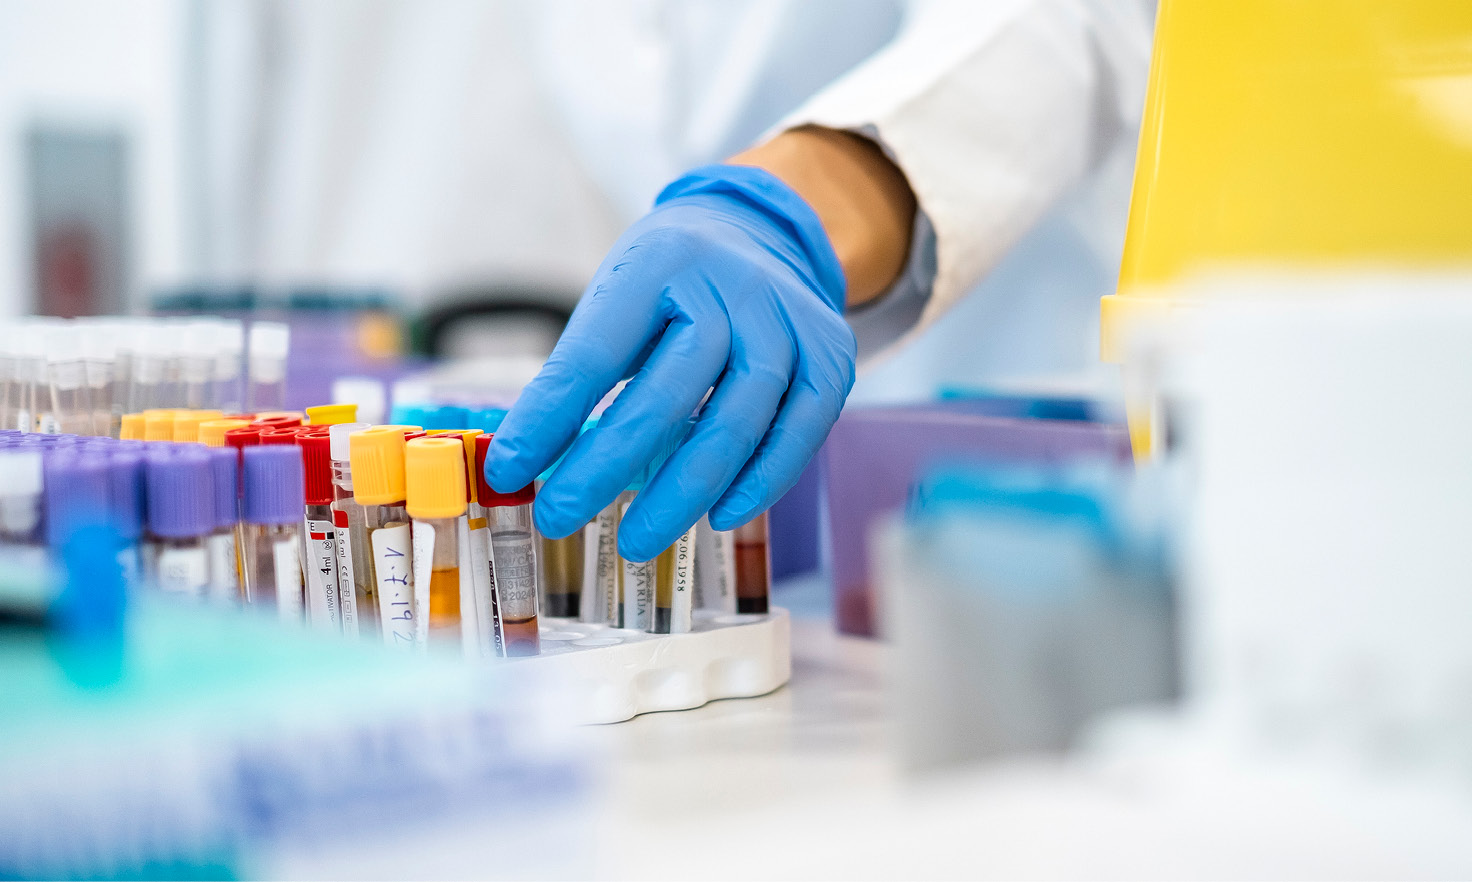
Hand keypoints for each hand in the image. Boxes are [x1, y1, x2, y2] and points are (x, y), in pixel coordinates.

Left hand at [486, 163, 854, 559]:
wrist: (758, 235)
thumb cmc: (669, 286)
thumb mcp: (617, 302)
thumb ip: (581, 375)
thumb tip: (525, 463)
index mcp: (658, 262)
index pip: (594, 353)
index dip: (549, 418)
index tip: (510, 470)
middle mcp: (731, 285)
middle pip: (667, 393)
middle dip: (606, 467)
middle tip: (559, 517)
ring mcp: (788, 318)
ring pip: (737, 421)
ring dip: (682, 492)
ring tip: (635, 539)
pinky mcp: (831, 352)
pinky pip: (800, 431)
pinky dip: (761, 482)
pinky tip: (719, 516)